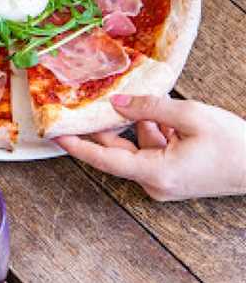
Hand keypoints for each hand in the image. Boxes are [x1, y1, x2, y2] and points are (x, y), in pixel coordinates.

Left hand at [56, 95, 245, 200]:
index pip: (104, 160)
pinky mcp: (173, 176)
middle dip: (107, 124)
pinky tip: (163, 111)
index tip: (55, 134)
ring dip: (138, 123)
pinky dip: (154, 130)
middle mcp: (155, 183)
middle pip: (118, 151)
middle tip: (89, 100)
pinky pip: (152, 149)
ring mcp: (164, 182)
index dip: (77, 146)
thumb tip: (117, 102)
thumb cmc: (236, 144)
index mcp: (156, 173)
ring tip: (144, 100)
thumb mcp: (190, 116)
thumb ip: (149, 108)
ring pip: (137, 146)